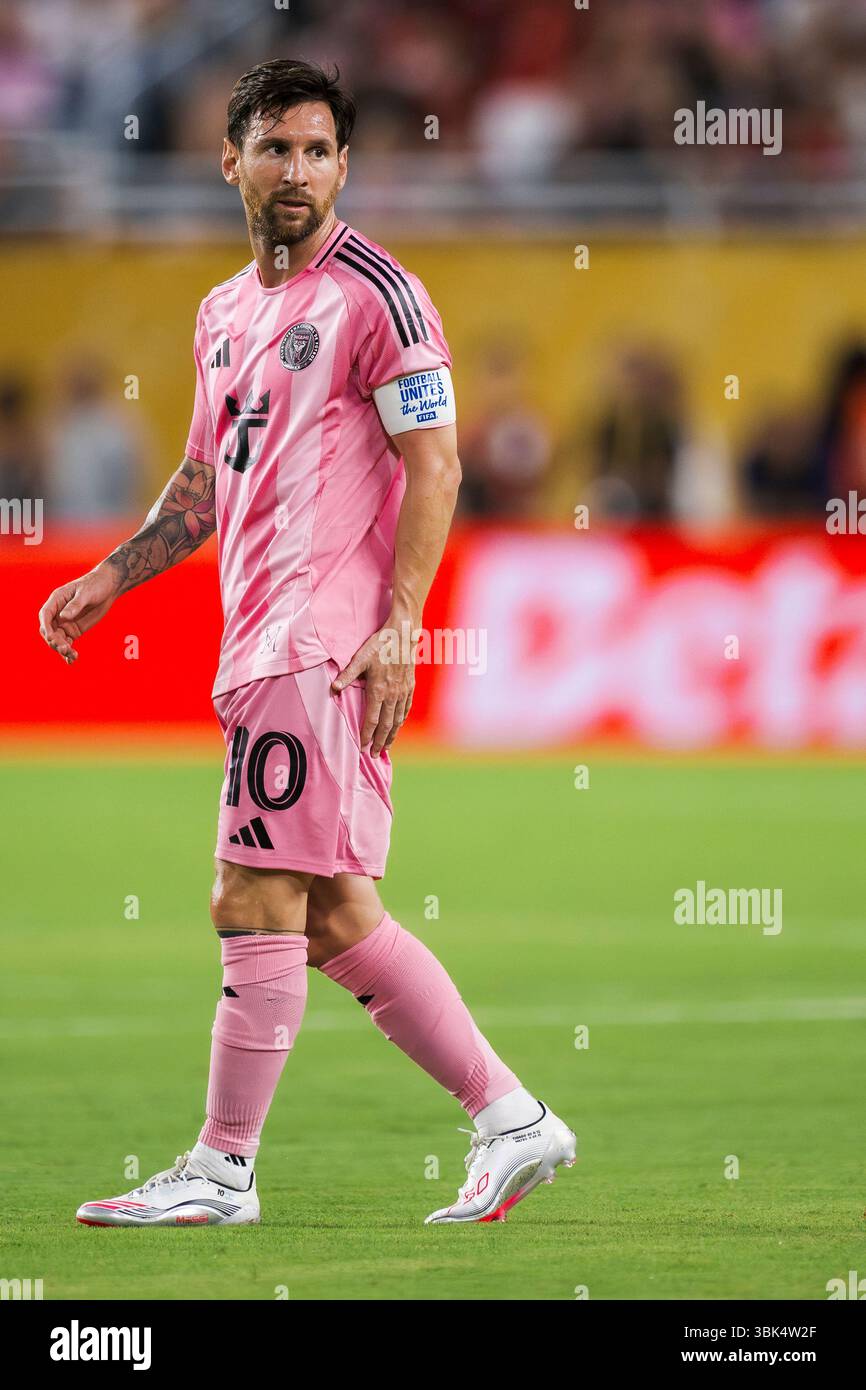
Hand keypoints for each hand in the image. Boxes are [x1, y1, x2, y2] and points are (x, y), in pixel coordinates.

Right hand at [38, 565, 120, 664]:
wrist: (108, 588)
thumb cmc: (95, 585)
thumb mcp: (86, 593)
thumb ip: (75, 605)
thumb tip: (63, 616)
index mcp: (56, 600)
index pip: (45, 616)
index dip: (46, 628)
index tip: (51, 637)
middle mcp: (58, 613)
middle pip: (49, 631)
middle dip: (54, 641)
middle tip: (65, 649)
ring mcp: (65, 623)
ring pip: (58, 639)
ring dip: (62, 649)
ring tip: (73, 656)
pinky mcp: (74, 630)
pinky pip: (68, 643)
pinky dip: (68, 652)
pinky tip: (71, 661)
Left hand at [331, 621, 415, 756]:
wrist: (403, 634)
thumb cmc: (380, 644)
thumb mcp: (360, 658)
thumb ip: (347, 675)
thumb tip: (333, 688)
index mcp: (378, 690)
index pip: (372, 720)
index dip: (366, 736)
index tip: (362, 748)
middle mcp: (392, 694)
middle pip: (386, 725)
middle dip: (379, 742)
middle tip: (374, 755)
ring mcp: (403, 692)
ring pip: (398, 720)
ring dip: (391, 735)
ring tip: (386, 747)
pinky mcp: (410, 687)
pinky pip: (406, 709)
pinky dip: (401, 721)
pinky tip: (398, 726)